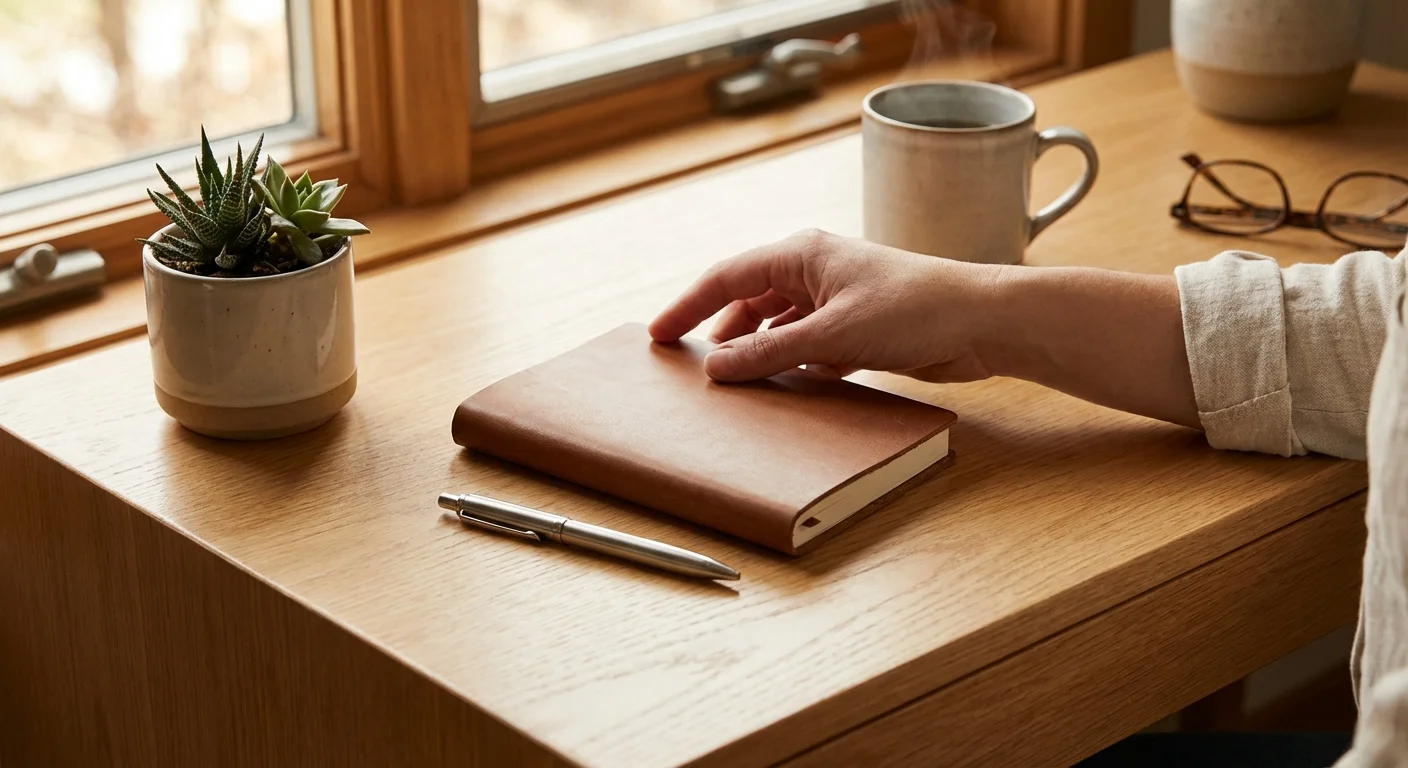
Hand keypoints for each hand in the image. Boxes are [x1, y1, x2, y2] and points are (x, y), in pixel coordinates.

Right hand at [648, 229, 1008, 382]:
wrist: (982, 322)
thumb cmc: (913, 310)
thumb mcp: (830, 335)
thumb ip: (768, 353)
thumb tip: (714, 367)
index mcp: (801, 254)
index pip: (726, 277)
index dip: (687, 306)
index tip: (656, 335)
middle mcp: (813, 270)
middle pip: (748, 301)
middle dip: (720, 333)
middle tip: (690, 369)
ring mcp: (835, 298)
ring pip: (777, 326)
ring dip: (757, 353)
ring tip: (734, 385)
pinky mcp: (857, 327)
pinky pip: (806, 345)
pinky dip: (791, 364)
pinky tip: (783, 388)